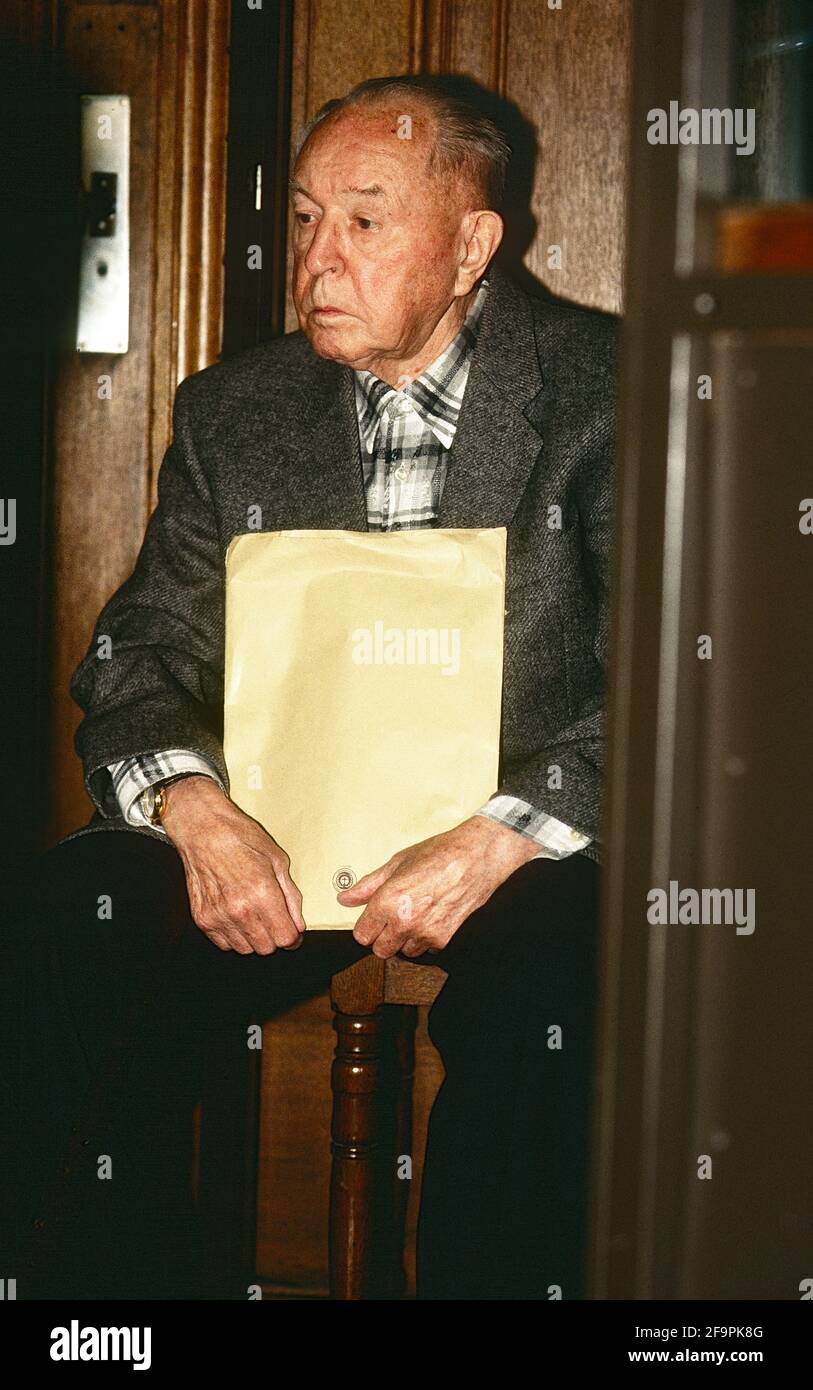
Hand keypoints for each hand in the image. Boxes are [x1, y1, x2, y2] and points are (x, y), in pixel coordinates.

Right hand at [160, 776, 305, 953]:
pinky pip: (224, 944)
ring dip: (253, 938)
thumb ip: (291, 896)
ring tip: (252, 913)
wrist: (203, 829)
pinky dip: (233, 935)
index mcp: (262, 893)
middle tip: (272, 918)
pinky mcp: (202, 918)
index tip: (292, 930)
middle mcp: (240, 909)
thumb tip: (298, 923)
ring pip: (245, 949)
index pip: (285, 938)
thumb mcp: (277, 860)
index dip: (293, 936)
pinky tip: (236, 915)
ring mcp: (218, 916)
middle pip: (266, 948)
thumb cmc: (239, 837)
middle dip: (274, 937)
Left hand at [336, 815, 541, 958]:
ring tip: (415, 914)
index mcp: (388, 900)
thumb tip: (346, 898)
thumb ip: (368, 885)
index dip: (366, 927)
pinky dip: (425, 938)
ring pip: (403, 952)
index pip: (362, 935)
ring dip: (405, 939)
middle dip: (382, 937)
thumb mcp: (397, 863)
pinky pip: (425, 948)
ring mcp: (425, 932)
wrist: (476, 857)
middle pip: (380, 950)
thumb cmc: (439, 854)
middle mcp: (405, 920)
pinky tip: (431, 916)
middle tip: (391, 919)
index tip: (371, 920)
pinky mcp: (443, 938)